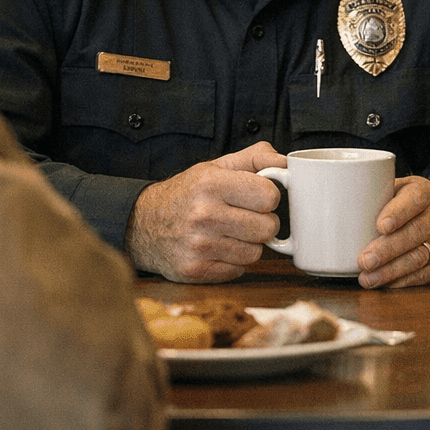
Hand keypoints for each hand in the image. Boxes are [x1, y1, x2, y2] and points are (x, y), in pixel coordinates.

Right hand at [124, 141, 285, 282]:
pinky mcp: (195, 270)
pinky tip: (218, 248)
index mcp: (211, 183)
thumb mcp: (215, 166)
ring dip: (249, 244)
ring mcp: (198, 246)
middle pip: (268, 228)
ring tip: (229, 233)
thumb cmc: (186, 193)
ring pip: (256, 253)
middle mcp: (203, 214)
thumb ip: (255, 158)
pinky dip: (234, 261)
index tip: (256, 197)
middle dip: (262, 223)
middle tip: (245, 217)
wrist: (141, 224)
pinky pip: (239, 270)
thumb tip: (288, 163)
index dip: (268, 197)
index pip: (270, 196)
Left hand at [356, 176, 429, 288]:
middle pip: (413, 233)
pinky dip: (401, 281)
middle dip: (387, 250)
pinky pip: (423, 275)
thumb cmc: (410, 202)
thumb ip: (377, 195)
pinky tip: (384, 283)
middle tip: (365, 260)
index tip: (380, 226)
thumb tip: (337, 204)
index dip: (398, 213)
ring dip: (390, 271)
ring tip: (368, 278)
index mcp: (423, 193)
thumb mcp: (399, 188)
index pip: (413, 201)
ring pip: (417, 258)